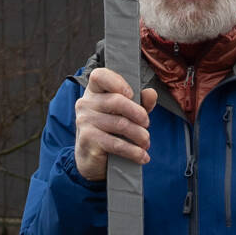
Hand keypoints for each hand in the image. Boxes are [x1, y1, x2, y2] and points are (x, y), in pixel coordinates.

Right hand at [73, 66, 158, 181]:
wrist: (91, 159)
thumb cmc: (109, 131)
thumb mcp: (126, 114)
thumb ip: (139, 102)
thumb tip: (151, 93)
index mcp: (93, 91)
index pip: (99, 76)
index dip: (117, 82)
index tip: (131, 94)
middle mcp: (85, 104)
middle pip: (117, 101)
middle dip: (138, 113)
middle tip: (147, 124)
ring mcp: (84, 122)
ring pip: (121, 124)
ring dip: (140, 135)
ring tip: (146, 142)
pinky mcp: (88, 140)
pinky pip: (117, 144)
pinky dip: (134, 151)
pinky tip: (142, 156)